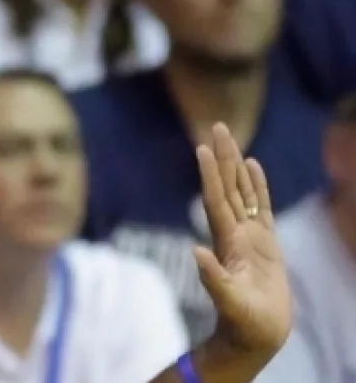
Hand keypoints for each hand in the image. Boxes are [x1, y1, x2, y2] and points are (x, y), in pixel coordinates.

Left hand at [194, 123, 291, 359]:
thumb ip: (212, 277)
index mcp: (226, 241)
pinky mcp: (266, 243)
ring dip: (236, 165)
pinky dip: (257, 186)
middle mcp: (234, 232)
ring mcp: (249, 236)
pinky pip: (261, 207)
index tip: (201, 147)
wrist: (254, 335)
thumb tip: (195, 251)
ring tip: (229, 137)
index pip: (215, 200)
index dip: (209, 174)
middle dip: (222, 156)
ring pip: (242, 191)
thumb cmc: (242, 322)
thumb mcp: (227, 300)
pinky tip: (253, 167)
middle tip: (217, 125)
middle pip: (227, 186)